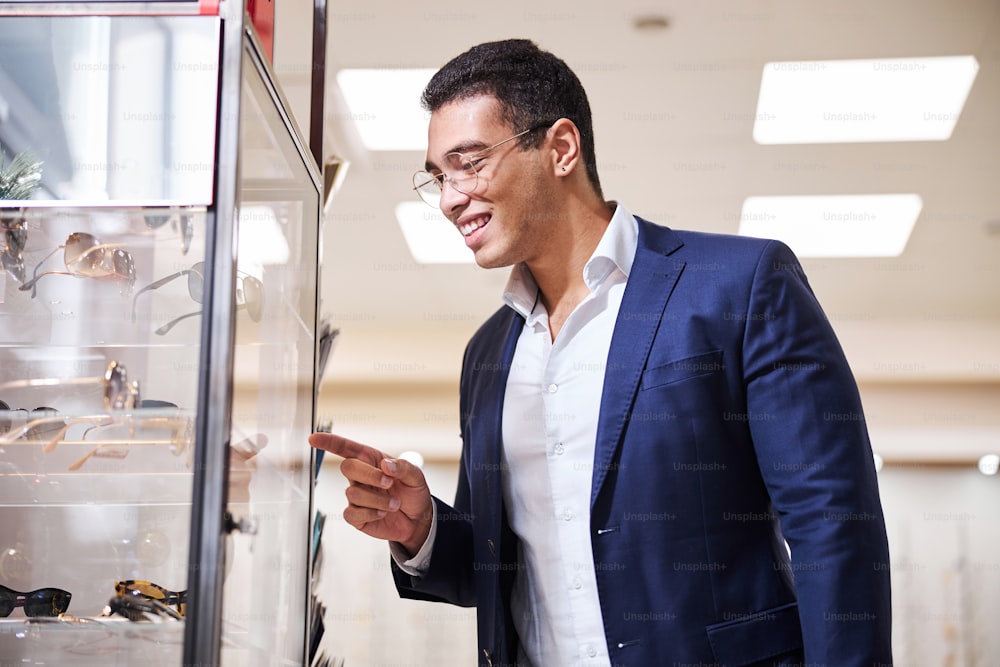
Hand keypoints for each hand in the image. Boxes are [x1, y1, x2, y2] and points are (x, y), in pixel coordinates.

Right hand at [309, 432, 432, 554]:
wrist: (417, 520)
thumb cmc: (413, 493)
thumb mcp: (416, 477)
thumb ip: (403, 467)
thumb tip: (386, 465)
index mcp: (372, 461)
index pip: (346, 448)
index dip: (329, 442)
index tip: (313, 438)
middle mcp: (361, 477)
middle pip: (348, 467)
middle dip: (369, 475)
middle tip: (389, 483)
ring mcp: (357, 496)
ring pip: (353, 493)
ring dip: (377, 499)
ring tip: (394, 504)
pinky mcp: (356, 516)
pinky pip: (352, 513)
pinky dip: (370, 513)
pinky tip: (382, 513)